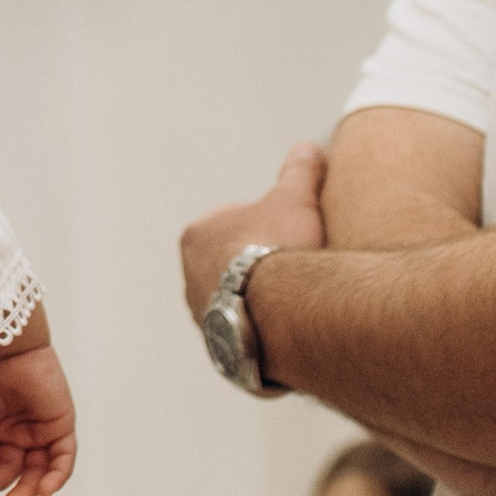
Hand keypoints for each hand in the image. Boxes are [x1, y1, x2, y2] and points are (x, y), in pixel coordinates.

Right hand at [0, 331, 77, 495]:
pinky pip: (63, 459)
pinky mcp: (61, 427)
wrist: (1, 351)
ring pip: (39, 471)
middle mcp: (18, 437)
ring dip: (28, 489)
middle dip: (3, 489)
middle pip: (15, 473)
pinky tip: (44, 491)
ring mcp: (40, 434)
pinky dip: (56, 477)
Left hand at [179, 145, 327, 325]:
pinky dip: (263, 328)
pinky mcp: (220, 346)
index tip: (290, 234)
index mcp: (196, 235)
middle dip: (259, 264)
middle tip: (294, 266)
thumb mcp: (294, 199)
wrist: (279, 310)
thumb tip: (307, 148)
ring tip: (294, 300)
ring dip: (260, 299)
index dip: (266, 226)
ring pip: (237, 299)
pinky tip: (287, 325)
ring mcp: (202, 314)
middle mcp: (188, 277)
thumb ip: (299, 172)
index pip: (233, 223)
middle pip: (232, 264)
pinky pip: (245, 332)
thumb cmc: (279, 247)